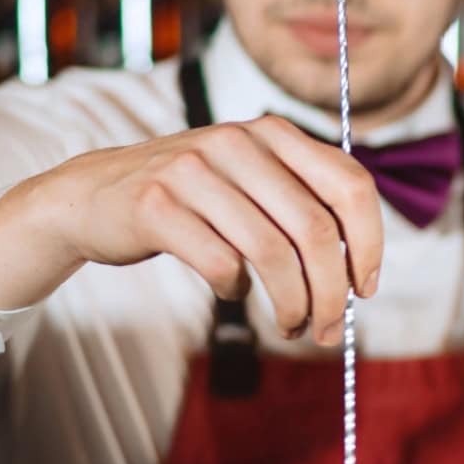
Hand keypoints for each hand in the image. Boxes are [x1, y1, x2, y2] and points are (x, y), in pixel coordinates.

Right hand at [0, 116, 382, 342]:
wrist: (92, 196)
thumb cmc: (190, 200)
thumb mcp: (250, 181)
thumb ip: (303, 204)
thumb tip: (359, 272)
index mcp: (273, 134)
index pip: (350, 185)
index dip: (371, 243)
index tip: (365, 288)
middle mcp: (238, 143)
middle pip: (316, 230)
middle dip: (332, 292)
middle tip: (330, 329)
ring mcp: (194, 170)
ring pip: (272, 254)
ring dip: (293, 304)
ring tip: (293, 326)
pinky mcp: (157, 204)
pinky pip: (222, 264)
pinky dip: (236, 291)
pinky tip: (231, 291)